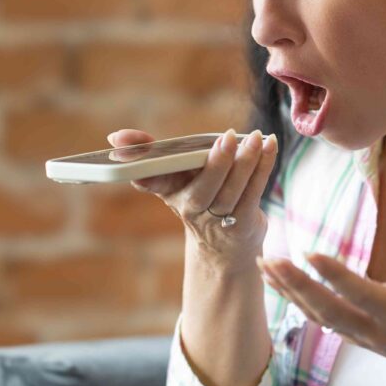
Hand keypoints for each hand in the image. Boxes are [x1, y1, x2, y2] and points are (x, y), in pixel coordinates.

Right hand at [107, 127, 278, 271]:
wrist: (223, 248)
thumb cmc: (198, 198)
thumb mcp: (174, 176)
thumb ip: (153, 154)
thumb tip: (115, 139)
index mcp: (170, 192)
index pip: (151, 179)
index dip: (139, 166)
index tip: (120, 147)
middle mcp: (191, 208)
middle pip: (204, 188)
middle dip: (216, 163)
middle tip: (226, 137)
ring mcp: (219, 219)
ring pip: (234, 190)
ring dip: (247, 162)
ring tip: (257, 138)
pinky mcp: (243, 224)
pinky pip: (255, 191)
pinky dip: (264, 166)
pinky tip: (270, 145)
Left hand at [257, 229, 385, 385]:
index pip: (361, 294)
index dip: (336, 276)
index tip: (311, 253)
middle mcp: (375, 329)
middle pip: (329, 311)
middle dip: (298, 287)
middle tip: (272, 260)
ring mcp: (360, 337)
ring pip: (318, 318)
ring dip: (289, 292)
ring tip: (265, 264)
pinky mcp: (352, 337)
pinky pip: (318, 321)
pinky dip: (294, 301)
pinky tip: (276, 281)